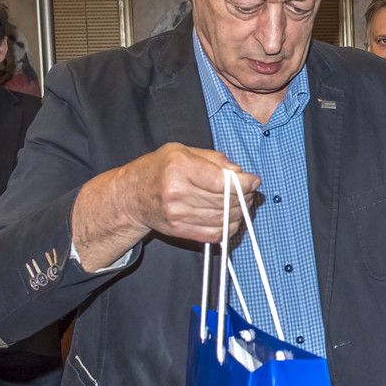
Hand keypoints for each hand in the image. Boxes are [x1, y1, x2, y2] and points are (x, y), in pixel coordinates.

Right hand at [74, 145, 257, 270]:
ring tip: (240, 202)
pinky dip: (229, 227)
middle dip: (244, 196)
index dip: (244, 182)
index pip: (221, 181)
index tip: (253, 181)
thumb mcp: (183, 151)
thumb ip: (214, 159)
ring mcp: (178, 215)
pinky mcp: (180, 231)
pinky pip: (215, 234)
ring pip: (224, 218)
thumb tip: (239, 174)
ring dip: (239, 211)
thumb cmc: (158, 169)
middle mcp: (177, 193)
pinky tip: (230, 216)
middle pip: (226, 200)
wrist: (132, 196)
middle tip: (248, 190)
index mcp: (179, 168)